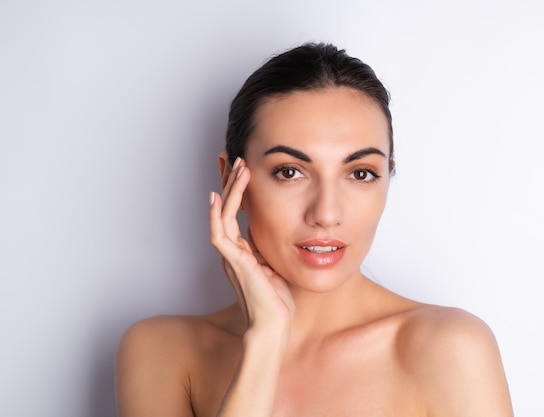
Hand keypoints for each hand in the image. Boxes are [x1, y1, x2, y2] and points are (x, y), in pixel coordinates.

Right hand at [209, 157, 294, 331]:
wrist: (273, 326)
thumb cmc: (278, 301)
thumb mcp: (277, 265)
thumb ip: (273, 249)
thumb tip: (285, 230)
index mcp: (242, 250)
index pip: (235, 212)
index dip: (235, 190)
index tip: (239, 168)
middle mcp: (232, 250)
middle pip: (225, 208)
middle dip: (228, 181)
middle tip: (232, 156)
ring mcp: (230, 256)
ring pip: (222, 214)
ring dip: (229, 189)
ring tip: (236, 165)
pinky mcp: (233, 262)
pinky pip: (219, 233)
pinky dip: (217, 214)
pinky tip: (217, 196)